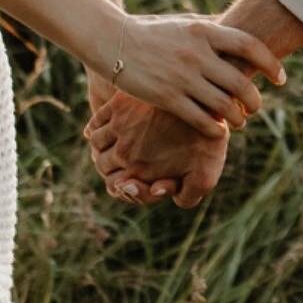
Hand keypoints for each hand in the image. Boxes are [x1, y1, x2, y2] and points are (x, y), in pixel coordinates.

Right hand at [83, 81, 227, 207]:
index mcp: (140, 172)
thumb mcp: (205, 179)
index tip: (133, 179)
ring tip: (112, 145)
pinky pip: (96, 120)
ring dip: (100, 147)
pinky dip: (94, 128)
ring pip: (95, 142)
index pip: (114, 186)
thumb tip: (160, 192)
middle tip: (123, 161)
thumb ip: (185, 197)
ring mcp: (119, 126)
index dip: (122, 187)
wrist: (207, 104)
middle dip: (110, 166)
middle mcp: (124, 151)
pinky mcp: (120, 104)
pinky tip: (101, 129)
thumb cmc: (208, 144)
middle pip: (102, 164)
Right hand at [108, 12, 283, 139]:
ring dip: (237, 119)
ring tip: (238, 121)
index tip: (280, 79)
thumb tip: (242, 35)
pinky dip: (216, 129)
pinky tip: (218, 131)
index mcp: (203, 31)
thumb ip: (211, 31)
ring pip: (225, 107)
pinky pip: (202, 120)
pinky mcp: (167, 97)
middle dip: (255, 101)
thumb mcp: (183, 24)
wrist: (111, 41)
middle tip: (255, 107)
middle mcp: (196, 54)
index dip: (271, 64)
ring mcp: (182, 77)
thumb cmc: (150, 32)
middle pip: (241, 83)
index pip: (250, 46)